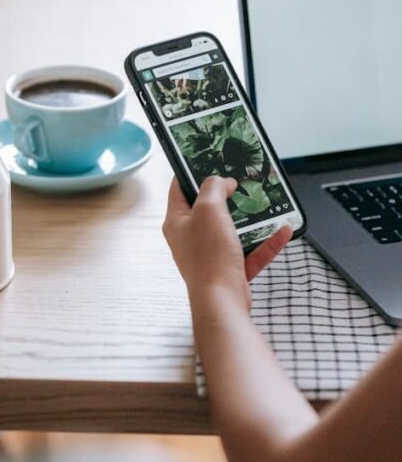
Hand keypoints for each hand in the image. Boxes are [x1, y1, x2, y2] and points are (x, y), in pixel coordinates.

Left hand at [162, 176, 291, 313]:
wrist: (222, 301)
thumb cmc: (209, 258)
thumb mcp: (208, 209)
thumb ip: (213, 188)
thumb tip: (221, 181)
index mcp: (177, 222)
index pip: (178, 189)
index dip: (190, 172)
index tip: (205, 160)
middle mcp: (191, 238)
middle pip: (209, 210)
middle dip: (228, 196)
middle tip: (242, 181)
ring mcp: (210, 255)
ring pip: (233, 230)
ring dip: (252, 219)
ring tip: (267, 204)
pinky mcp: (230, 270)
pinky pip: (251, 251)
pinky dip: (267, 241)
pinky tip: (283, 230)